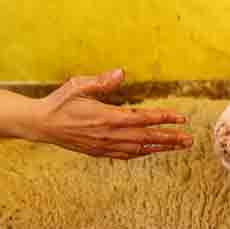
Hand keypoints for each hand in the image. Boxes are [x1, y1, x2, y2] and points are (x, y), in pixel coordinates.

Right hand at [33, 69, 192, 158]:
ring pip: (138, 149)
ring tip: (177, 146)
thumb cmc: (59, 101)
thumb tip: (121, 72)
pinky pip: (125, 155)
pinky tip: (149, 151)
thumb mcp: (77, 85)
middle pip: (146, 138)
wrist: (41, 124)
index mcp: (106, 117)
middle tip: (188, 140)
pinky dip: (141, 154)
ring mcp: (103, 145)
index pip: (142, 118)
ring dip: (159, 148)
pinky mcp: (98, 151)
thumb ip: (100, 81)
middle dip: (169, 138)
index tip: (180, 118)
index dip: (163, 118)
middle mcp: (108, 134)